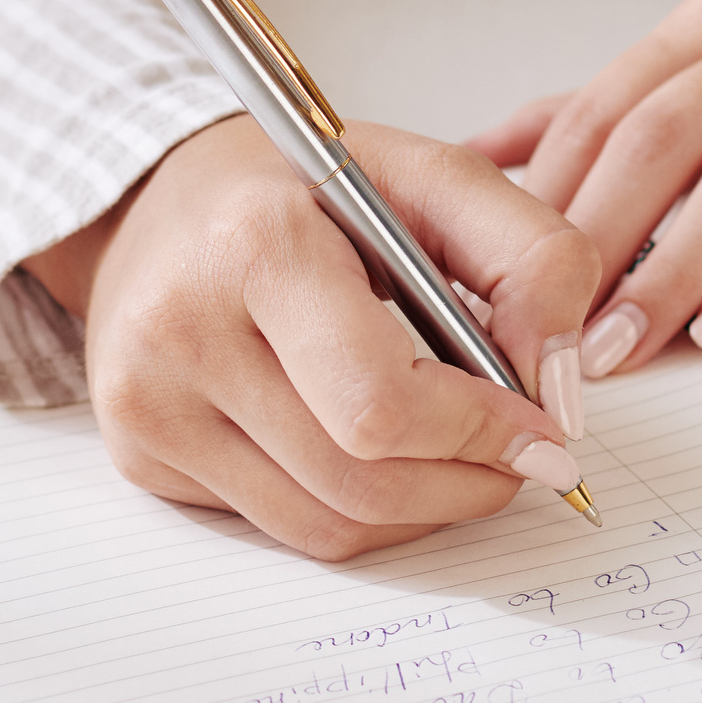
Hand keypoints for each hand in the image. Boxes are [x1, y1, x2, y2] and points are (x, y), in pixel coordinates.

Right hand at [24, 116, 599, 561]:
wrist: (160, 199)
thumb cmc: (304, 188)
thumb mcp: (434, 176)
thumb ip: (532, 256)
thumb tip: (561, 387)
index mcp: (255, 247)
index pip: (382, 405)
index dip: (481, 434)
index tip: (543, 429)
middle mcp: (180, 332)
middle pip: (360, 481)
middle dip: (467, 483)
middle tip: (520, 457)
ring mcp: (147, 405)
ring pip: (326, 525)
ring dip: (422, 509)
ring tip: (460, 453)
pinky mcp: (140, 456)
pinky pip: (280, 526)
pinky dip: (356, 506)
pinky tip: (375, 450)